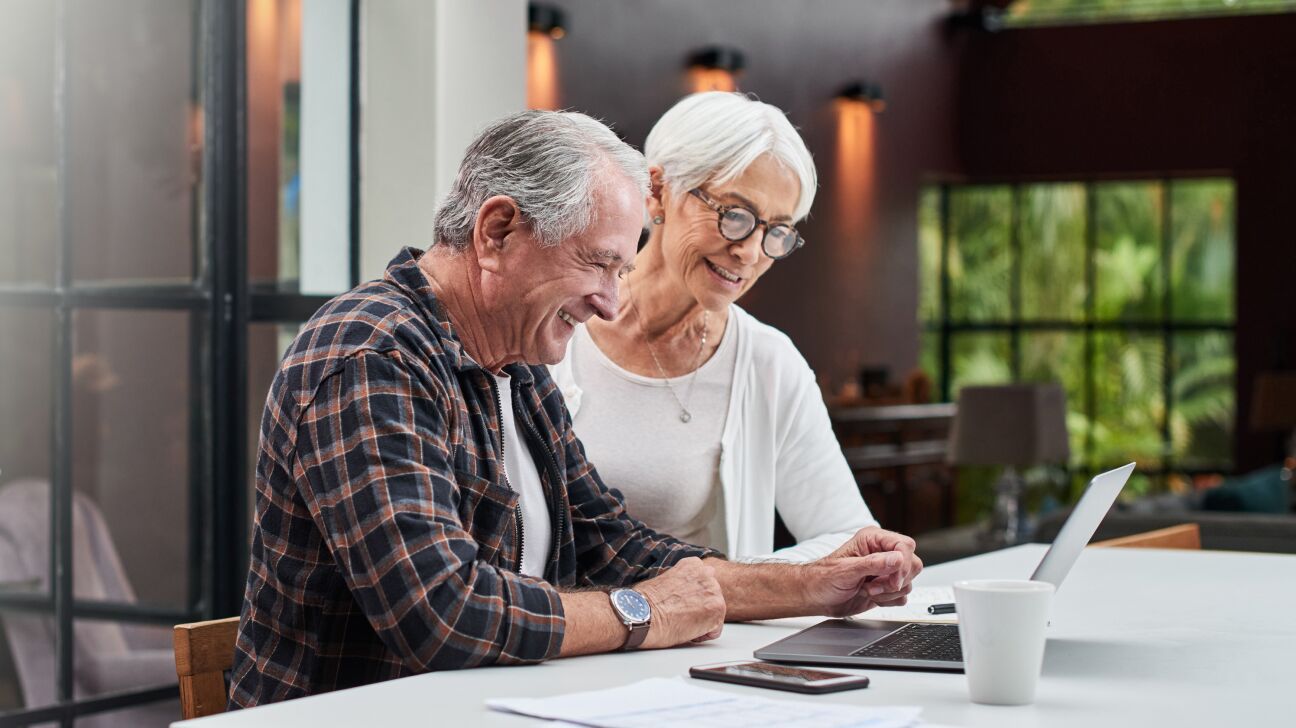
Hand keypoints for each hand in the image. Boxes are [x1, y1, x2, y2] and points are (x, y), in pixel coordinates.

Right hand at [633, 557, 725, 648]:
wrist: (641, 615)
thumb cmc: (645, 603)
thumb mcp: (665, 581)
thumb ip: (682, 584)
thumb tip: (684, 594)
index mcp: (692, 565)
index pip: (704, 583)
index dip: (692, 598)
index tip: (681, 604)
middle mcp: (706, 574)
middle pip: (712, 598)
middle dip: (700, 609)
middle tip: (681, 615)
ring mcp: (713, 591)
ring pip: (714, 614)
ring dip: (701, 622)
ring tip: (681, 622)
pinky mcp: (717, 610)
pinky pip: (715, 630)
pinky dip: (702, 635)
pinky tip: (685, 630)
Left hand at [798, 550, 912, 616]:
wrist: (817, 597)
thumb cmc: (824, 579)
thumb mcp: (846, 570)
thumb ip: (873, 564)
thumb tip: (898, 558)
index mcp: (872, 540)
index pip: (905, 546)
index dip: (903, 564)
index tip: (893, 580)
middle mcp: (882, 553)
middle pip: (912, 563)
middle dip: (896, 580)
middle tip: (875, 586)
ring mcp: (885, 571)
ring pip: (908, 581)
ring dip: (889, 592)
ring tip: (868, 590)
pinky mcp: (886, 588)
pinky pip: (902, 595)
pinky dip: (890, 600)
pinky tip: (872, 597)